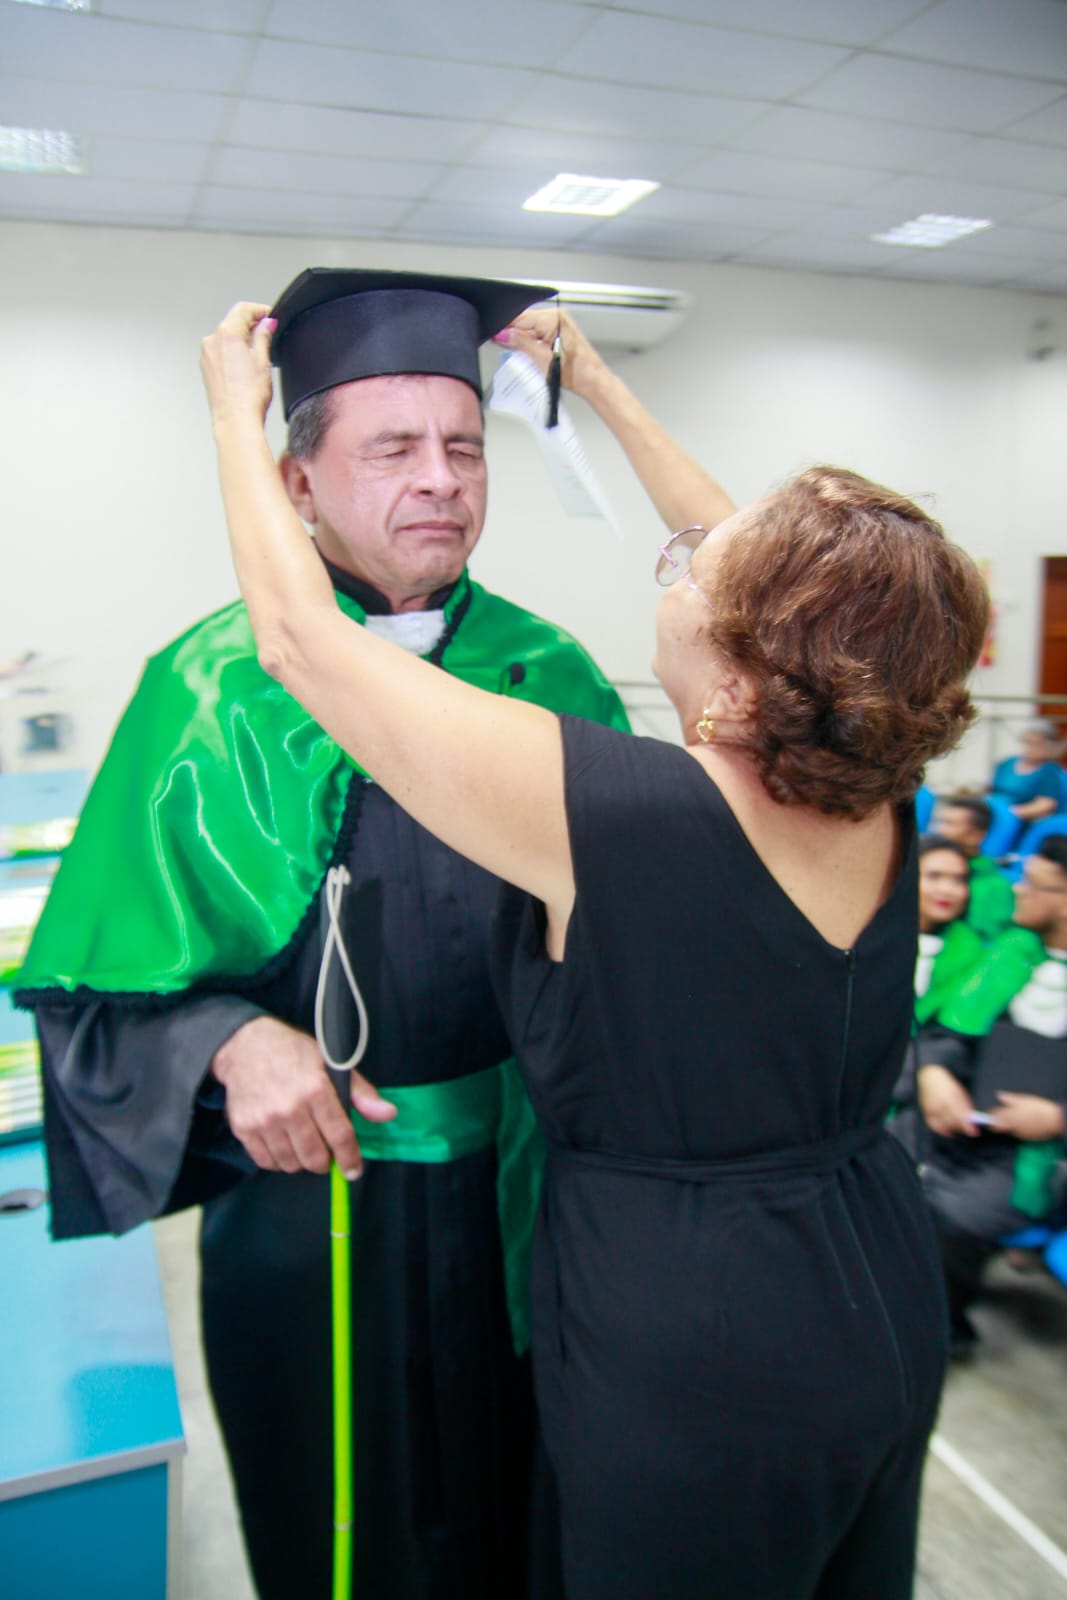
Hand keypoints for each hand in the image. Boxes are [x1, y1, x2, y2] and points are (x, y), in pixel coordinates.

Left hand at [200, 300, 275, 432]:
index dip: (260, 310)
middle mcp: (212, 341)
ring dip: (241, 340)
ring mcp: (207, 356)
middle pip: (233, 323)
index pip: (243, 309)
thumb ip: (263, 336)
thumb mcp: (263, 360)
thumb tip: (266, 325)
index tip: (270, 316)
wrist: (235, 420)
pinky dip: (233, 353)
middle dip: (251, 326)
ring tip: (259, 355)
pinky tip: (246, 367)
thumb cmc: (248, 396)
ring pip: (226, 338)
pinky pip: (221, 353)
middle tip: (269, 335)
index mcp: (226, 333)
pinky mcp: (207, 370)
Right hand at [211, 1015, 395, 1178]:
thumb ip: (360, 1093)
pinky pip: (267, 1162)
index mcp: (315, 1090)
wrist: (247, 1046)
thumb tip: (387, 1113)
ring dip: (301, 1161)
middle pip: (314, 1157)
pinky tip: (283, 1144)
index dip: (350, 1158)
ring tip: (303, 1145)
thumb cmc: (294, 1054)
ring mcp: (264, 1120)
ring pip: (291, 1163)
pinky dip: (278, 1160)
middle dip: (325, 1161)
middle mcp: (289, 1108)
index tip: (353, 1170)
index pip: (339, 1136)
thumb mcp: (332, 1064)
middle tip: (325, 1153)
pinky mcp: (244, 1128)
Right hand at [493, 306, 609, 402]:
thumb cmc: (576, 372)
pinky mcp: (558, 332)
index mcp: (553, 318)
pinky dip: (531, 343)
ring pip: (530, 328)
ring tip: (524, 355)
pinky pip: (538, 333)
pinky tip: (531, 354)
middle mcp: (556, 317)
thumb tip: (503, 335)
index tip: (494, 335)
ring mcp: (558, 324)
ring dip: (522, 340)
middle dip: (513, 334)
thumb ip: (520, 343)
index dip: (505, 327)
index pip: (520, 317)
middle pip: (524, 321)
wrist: (592, 381)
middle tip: (506, 349)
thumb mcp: (541, 359)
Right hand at [917, 1064, 978, 1137]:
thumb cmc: (948, 1084)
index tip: (974, 1132)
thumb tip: (971, 1119)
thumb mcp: (960, 1093)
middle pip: (952, 1122)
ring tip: (960, 1127)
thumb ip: (965, 1106)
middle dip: (962, 1126)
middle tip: (968, 1128)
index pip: (959, 1115)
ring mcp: (930, 1109)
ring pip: (944, 1125)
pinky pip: (933, 1125)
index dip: (967, 1125)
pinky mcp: (926, 1112)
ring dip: (954, 1128)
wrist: (930, 1078)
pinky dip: (942, 1131)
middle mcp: (939, 1104)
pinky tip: (949, 1132)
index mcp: (949, 1097)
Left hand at [990, 1093, 1066, 1140]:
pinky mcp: (1024, 1138)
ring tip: (1014, 1119)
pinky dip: (1016, 1129)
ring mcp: (1017, 1133)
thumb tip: (999, 1095)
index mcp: (1009, 1115)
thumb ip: (1009, 1098)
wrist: (1052, 1120)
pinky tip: (1022, 1124)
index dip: (991, 1114)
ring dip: (1007, 1125)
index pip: (994, 1116)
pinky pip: (1016, 1133)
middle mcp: (1011, 1125)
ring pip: (1007, 1129)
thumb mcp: (1023, 1100)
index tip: (990, 1113)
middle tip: (996, 1118)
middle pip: (997, 1125)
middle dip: (995, 1122)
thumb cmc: (1038, 1108)